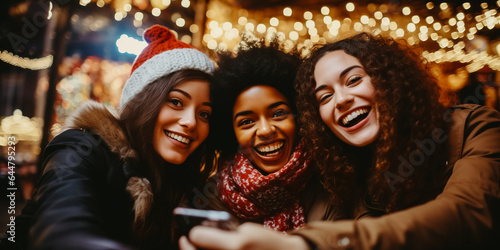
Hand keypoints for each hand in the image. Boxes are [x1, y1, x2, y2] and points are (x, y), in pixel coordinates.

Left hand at [179, 222, 309, 249]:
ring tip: (192, 249)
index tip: (190, 232)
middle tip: (183, 240)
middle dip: (187, 248)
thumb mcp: (247, 230)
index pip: (199, 238)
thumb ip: (225, 233)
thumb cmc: (267, 243)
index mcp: (237, 245)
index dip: (193, 234)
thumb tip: (200, 234)